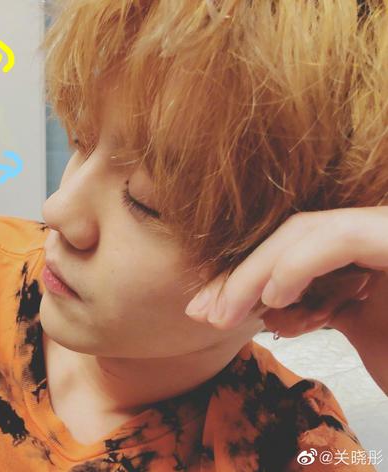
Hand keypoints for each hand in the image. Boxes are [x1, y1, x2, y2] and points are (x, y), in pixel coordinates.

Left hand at [184, 206, 387, 393]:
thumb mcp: (362, 326)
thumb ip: (322, 309)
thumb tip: (272, 309)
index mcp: (362, 246)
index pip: (287, 248)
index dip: (241, 277)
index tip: (206, 309)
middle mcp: (371, 229)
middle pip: (287, 237)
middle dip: (237, 277)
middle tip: (200, 313)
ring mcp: (384, 228)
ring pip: (303, 233)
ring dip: (253, 275)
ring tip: (224, 315)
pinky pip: (338, 239)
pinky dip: (296, 266)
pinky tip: (274, 298)